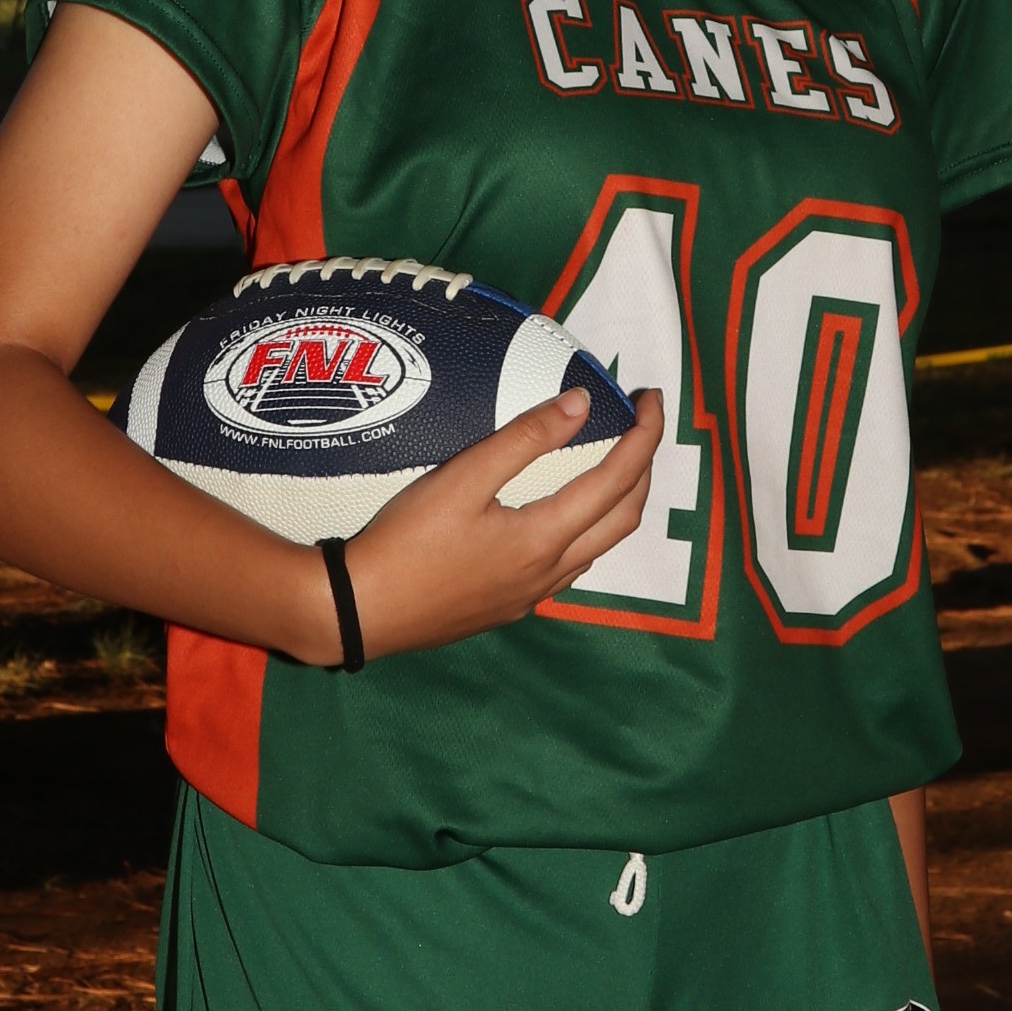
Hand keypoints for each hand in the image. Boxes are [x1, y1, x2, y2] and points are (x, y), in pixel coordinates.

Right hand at [338, 387, 666, 660]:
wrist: (360, 613)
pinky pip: (569, 566)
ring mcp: (531, 596)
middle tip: (640, 425)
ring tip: (611, 461)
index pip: (618, 479)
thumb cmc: (405, 542)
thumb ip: (524, 439)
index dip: (645, 435)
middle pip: (623, 518)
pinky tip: (563, 515)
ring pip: (599, 547)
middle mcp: (550, 573)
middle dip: (643, 467)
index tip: (651, 397)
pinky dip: (585, 531)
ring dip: (617, 502)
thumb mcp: (461, 479)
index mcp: (545, 538)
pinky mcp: (508, 607)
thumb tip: (580, 403)